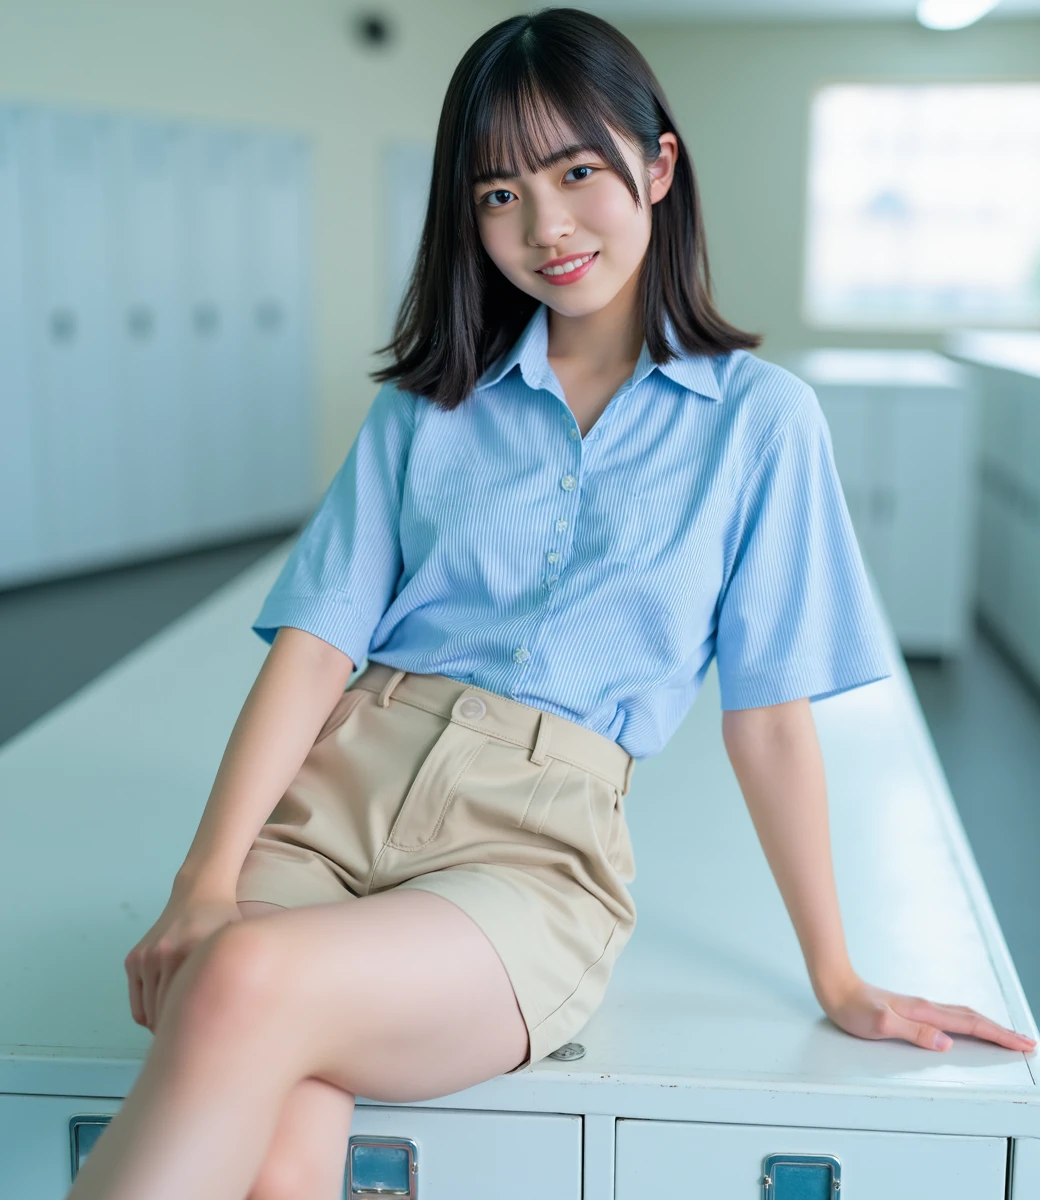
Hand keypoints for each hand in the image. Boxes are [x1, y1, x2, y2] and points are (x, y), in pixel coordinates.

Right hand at [124, 887, 242, 1032]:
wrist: (198, 893)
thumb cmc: (224, 923)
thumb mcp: (236, 944)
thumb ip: (235, 977)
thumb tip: (233, 1026)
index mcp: (194, 952)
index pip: (187, 1009)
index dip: (194, 1034)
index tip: (204, 1047)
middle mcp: (166, 954)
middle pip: (165, 1015)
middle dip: (178, 1035)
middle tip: (194, 1045)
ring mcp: (146, 957)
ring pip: (149, 1014)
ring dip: (163, 1027)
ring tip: (183, 1030)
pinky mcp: (133, 959)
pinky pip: (138, 1004)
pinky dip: (149, 1015)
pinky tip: (168, 1014)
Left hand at [818, 973, 1037, 1052]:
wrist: (835, 985)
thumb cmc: (852, 1006)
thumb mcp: (880, 1024)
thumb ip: (913, 1033)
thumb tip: (946, 1044)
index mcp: (924, 1012)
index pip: (969, 1026)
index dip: (998, 1036)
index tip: (1022, 1044)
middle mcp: (926, 1007)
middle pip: (973, 1019)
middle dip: (1002, 1031)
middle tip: (1026, 1042)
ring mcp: (920, 1007)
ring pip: (963, 1016)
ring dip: (988, 1025)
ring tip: (1006, 1035)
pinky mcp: (912, 1009)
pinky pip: (950, 1016)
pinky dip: (969, 1022)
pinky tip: (967, 1027)